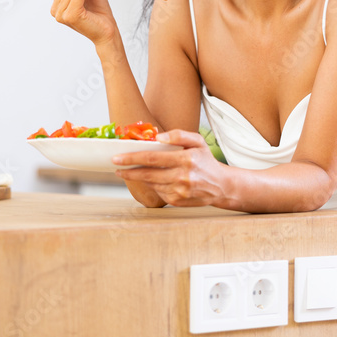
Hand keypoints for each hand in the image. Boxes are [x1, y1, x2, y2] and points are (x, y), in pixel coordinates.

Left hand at [113, 130, 227, 206]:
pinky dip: (152, 185)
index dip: (132, 158)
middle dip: (128, 171)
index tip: (118, 158)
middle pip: (147, 174)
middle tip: (116, 167)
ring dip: (138, 178)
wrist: (220, 185)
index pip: (153, 158)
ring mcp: (180, 191)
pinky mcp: (177, 201)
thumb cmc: (206, 160)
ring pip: (151, 183)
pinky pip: (158, 192)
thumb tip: (157, 137)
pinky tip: (151, 179)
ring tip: (130, 172)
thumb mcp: (197, 141)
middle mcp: (182, 177)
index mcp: (186, 159)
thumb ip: (178, 135)